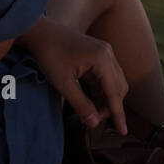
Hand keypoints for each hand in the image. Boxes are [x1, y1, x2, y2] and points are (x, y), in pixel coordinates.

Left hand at [17, 18, 128, 134]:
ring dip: (106, 99)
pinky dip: (100, 90)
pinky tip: (91, 101)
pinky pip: (105, 76)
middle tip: (95, 120)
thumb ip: (80, 104)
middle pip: (119, 87)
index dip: (118, 113)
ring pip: (113, 82)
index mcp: (102, 59)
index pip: (114, 92)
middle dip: (111, 106)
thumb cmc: (49, 55)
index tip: (123, 132)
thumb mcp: (63, 83)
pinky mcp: (98, 54)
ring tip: (93, 113)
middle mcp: (107, 54)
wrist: (39, 32)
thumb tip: (95, 123)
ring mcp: (104, 52)